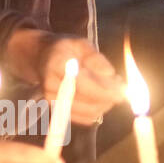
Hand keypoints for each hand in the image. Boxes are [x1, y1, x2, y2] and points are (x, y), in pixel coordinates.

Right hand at [7, 28, 124, 125]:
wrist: (40, 58)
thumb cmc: (64, 48)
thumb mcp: (80, 44)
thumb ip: (96, 58)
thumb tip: (110, 75)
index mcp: (57, 65)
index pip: (84, 84)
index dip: (105, 90)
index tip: (123, 90)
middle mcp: (52, 86)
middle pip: (87, 101)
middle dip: (109, 98)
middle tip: (121, 88)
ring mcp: (53, 100)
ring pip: (88, 112)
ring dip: (105, 105)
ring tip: (111, 91)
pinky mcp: (57, 110)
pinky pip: (84, 119)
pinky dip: (97, 111)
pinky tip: (101, 99)